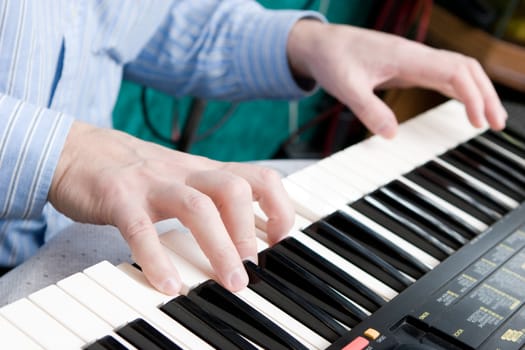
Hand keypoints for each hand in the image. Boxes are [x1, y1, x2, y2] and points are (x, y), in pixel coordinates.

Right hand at [49, 121, 293, 293]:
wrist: (78, 150)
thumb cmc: (136, 171)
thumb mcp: (182, 178)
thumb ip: (210, 198)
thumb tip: (244, 234)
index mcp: (204, 170)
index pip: (258, 177)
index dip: (279, 207)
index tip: (278, 239)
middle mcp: (185, 173)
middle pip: (233, 190)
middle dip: (250, 232)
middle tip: (250, 268)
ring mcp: (153, 184)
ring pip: (197, 208)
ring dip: (220, 248)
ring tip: (230, 281)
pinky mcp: (120, 198)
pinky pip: (142, 230)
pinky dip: (157, 260)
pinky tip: (168, 284)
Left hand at [287, 20, 507, 137]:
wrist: (322, 44)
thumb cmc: (333, 59)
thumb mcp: (346, 88)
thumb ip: (368, 110)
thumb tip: (391, 135)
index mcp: (406, 57)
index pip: (454, 71)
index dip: (472, 96)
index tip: (478, 122)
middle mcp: (415, 56)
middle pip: (466, 69)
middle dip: (485, 95)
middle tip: (497, 124)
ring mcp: (414, 60)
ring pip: (458, 70)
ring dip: (477, 92)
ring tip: (489, 119)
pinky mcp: (408, 67)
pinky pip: (443, 76)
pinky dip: (459, 90)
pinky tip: (465, 106)